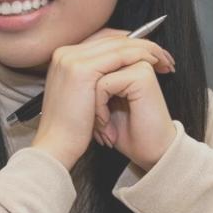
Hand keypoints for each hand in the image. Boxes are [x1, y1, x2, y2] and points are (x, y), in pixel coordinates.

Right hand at [30, 29, 175, 169]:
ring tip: (164, 60)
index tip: (149, 53)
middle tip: (164, 55)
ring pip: (118, 44)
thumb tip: (115, 73)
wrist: (56, 146)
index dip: (128, 43)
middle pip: (111, 38)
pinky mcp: (83, 69)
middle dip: (142, 44)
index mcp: (63, 58)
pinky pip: (120, 55)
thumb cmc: (71, 129)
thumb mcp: (80, 97)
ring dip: (146, 49)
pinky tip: (154, 62)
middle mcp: (65, 53)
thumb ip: (92, 80)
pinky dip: (141, 56)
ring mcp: (72, 59)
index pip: (102, 39)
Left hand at [94, 53, 177, 169]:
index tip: (90, 116)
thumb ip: (89, 82)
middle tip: (97, 124)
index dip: (85, 91)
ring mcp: (139, 66)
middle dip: (90, 99)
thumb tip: (66, 71)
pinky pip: (104, 85)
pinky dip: (100, 108)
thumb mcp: (99, 103)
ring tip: (102, 125)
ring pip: (96, 76)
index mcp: (126, 63)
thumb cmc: (123, 131)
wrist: (146, 151)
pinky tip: (107, 124)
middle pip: (92, 67)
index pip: (93, 62)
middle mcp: (134, 60)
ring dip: (94, 105)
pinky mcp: (141, 76)